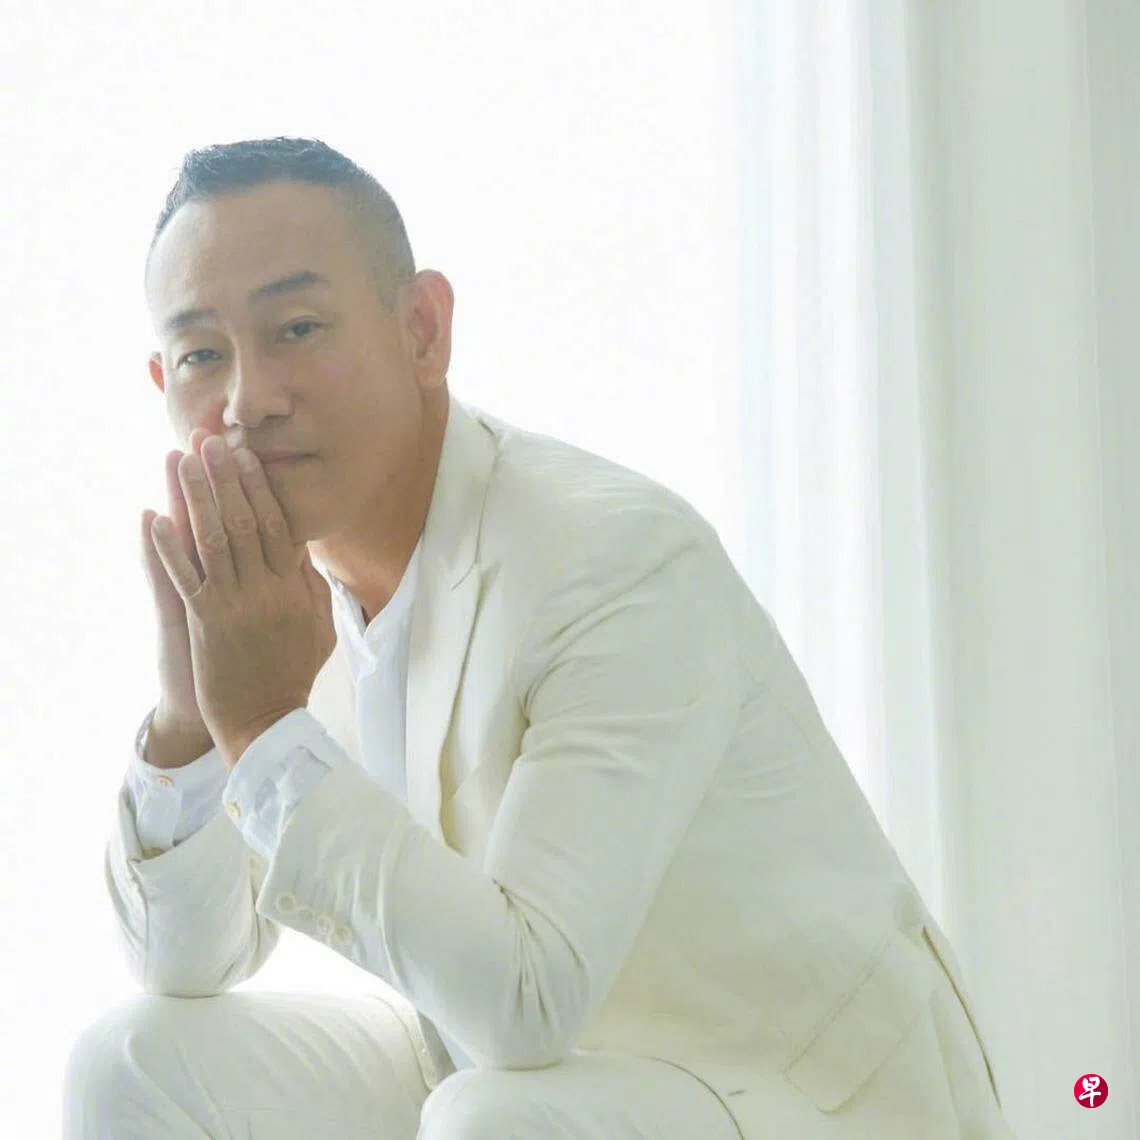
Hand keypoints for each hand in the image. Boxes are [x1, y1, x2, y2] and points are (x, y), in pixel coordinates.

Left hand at [148, 435, 335, 767]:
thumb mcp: (319, 626)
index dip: (261, 487)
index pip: (279, 525)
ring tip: (183, 461)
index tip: (246, 455)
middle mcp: (266, 590)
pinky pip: (185, 577)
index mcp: (294, 588)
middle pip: (245, 522)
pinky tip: (155, 517)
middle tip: (211, 441)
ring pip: (214, 540)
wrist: (267, 720)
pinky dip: (169, 547)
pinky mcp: (206, 623)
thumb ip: (312, 585)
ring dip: (197, 497)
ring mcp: (235, 605)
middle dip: (225, 478)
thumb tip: (303, 546)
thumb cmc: (293, 673)